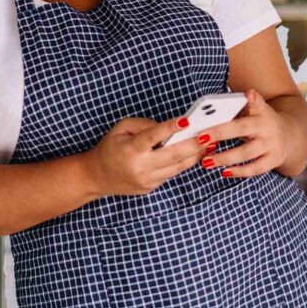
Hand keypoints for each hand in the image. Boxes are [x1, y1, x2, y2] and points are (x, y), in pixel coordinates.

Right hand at [86, 114, 207, 196]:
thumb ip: (144, 125)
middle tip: (210, 134)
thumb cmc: (110, 148)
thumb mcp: (121, 128)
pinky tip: (195, 153)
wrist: (97, 177)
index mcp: (130, 149)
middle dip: (194, 144)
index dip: (170, 128)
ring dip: (195, 155)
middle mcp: (140, 167)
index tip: (186, 120)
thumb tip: (169, 126)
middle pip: (173, 155)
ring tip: (210, 143)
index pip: (153, 136)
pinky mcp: (152, 187)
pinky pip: (172, 173)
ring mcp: (147, 180)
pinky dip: (184, 162)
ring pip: (177, 167)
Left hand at [201, 89, 289, 177]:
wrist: (290, 136)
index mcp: (262, 113)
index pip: (258, 104)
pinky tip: (224, 171)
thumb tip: (231, 101)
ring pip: (246, 152)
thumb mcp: (258, 110)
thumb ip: (243, 106)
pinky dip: (239, 172)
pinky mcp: (273, 161)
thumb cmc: (264, 122)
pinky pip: (254, 169)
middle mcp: (267, 128)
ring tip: (207, 161)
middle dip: (221, 133)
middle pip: (242, 129)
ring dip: (224, 158)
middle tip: (202, 138)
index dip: (254, 99)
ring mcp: (271, 145)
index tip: (249, 93)